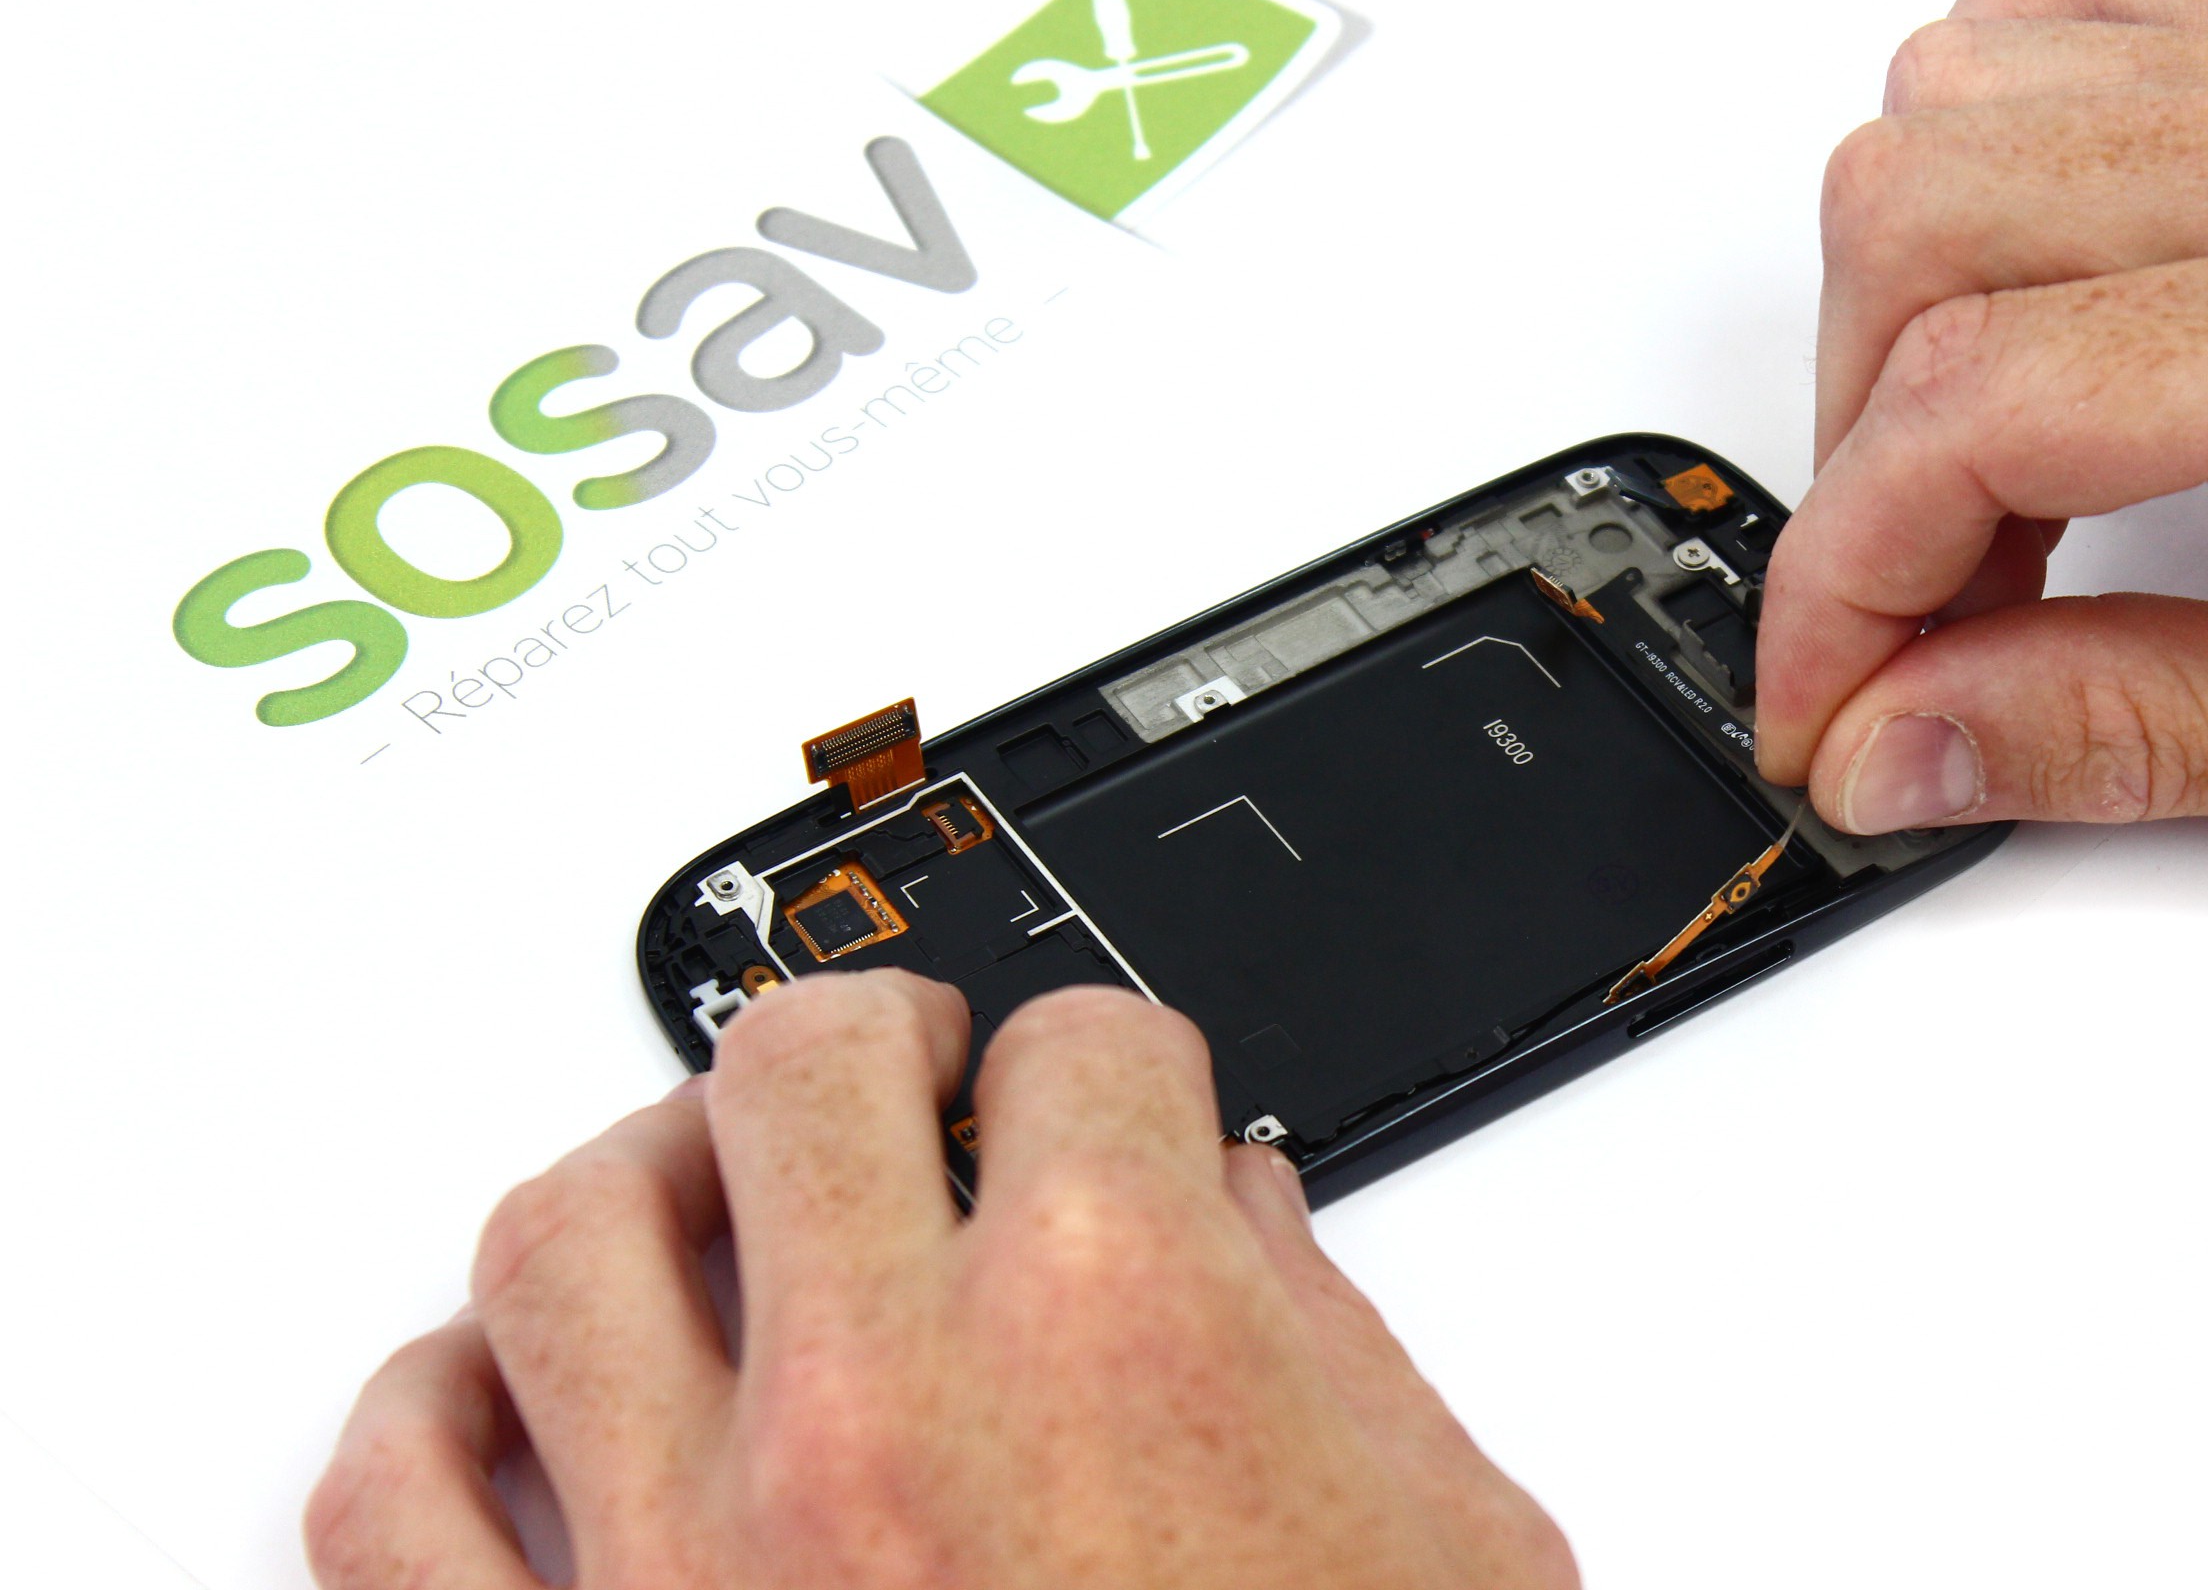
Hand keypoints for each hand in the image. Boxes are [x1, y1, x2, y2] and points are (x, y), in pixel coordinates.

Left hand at [305, 972, 1576, 1588]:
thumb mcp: (1444, 1550)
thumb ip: (1334, 1341)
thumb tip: (1237, 1217)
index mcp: (1117, 1334)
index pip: (1082, 1052)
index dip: (1114, 1066)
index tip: (1109, 1100)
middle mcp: (884, 1415)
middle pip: (805, 1067)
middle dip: (876, 1036)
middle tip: (910, 1071)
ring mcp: (698, 1561)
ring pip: (566, 1238)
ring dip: (640, 1170)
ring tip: (705, 1178)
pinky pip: (398, 1514)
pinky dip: (418, 1417)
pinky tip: (486, 1385)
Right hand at [1756, 0, 2207, 847]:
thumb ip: (2137, 732)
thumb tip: (1896, 740)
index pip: (1973, 402)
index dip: (1840, 576)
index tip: (1825, 693)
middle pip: (1909, 229)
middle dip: (1858, 450)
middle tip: (1929, 598)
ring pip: (1938, 105)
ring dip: (1901, 304)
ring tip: (1995, 456)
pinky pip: (2038, 4)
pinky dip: (1976, 142)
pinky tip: (2037, 282)